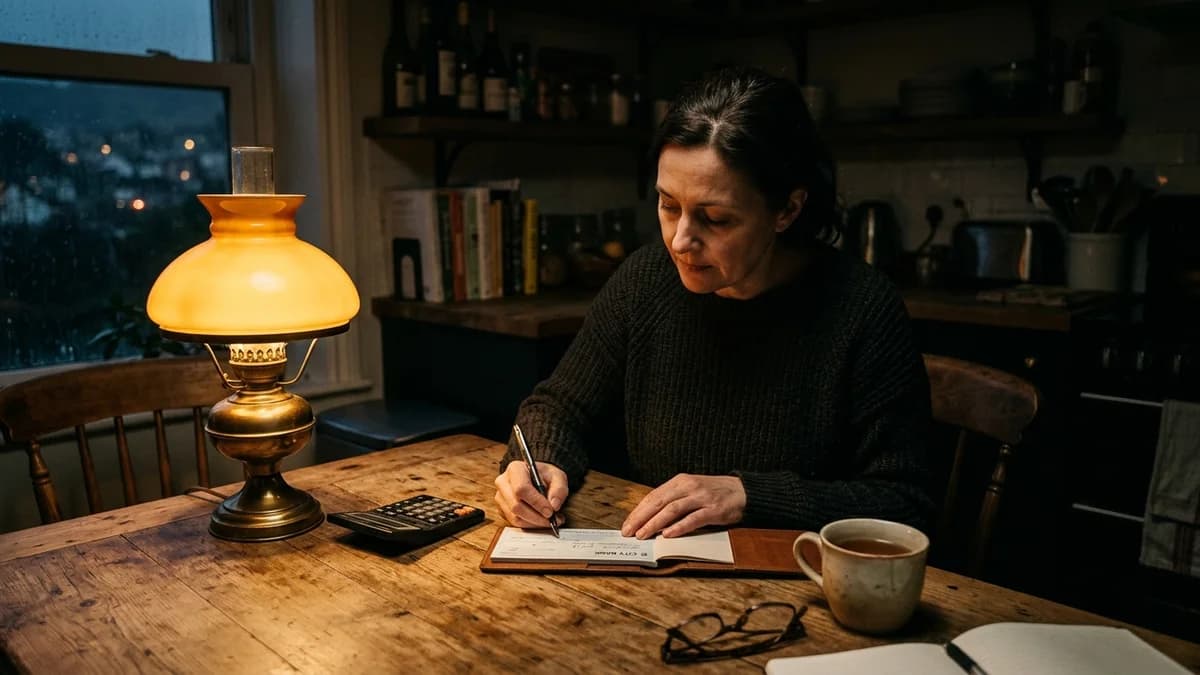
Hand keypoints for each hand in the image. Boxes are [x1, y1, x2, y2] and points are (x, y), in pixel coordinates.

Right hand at [494, 460, 568, 529]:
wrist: (537, 478)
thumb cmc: (545, 476)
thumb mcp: (558, 476)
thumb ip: (559, 489)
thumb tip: (554, 506)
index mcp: (515, 469)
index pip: (521, 488)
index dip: (536, 502)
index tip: (550, 511)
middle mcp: (503, 483)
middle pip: (516, 505)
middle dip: (536, 516)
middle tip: (552, 519)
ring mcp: (501, 497)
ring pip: (515, 517)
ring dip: (534, 523)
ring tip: (550, 521)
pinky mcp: (502, 509)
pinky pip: (515, 522)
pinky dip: (530, 525)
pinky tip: (541, 521)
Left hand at [621, 474, 745, 538]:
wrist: (744, 491)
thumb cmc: (715, 493)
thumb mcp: (691, 490)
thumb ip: (674, 500)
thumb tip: (651, 518)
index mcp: (680, 481)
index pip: (653, 496)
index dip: (638, 511)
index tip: (627, 524)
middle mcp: (689, 486)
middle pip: (659, 502)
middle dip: (641, 518)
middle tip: (629, 532)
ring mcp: (701, 497)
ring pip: (672, 510)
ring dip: (655, 523)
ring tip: (643, 535)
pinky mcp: (714, 509)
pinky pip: (693, 519)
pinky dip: (679, 527)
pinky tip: (668, 535)